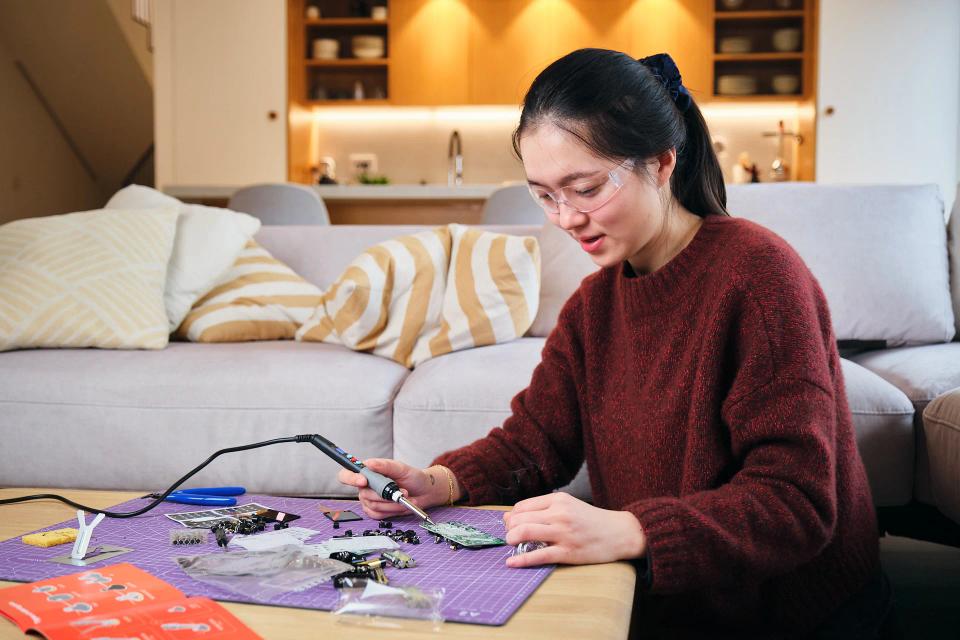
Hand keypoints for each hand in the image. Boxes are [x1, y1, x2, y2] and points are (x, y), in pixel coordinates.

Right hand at [337, 459, 446, 519]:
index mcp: (368, 472)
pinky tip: (402, 505)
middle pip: (364, 494)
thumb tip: (370, 463)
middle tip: (401, 491)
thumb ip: (385, 465)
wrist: (423, 491)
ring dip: (392, 503)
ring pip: (373, 505)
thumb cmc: (412, 477)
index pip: (347, 475)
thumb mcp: (401, 468)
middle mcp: (365, 486)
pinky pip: (378, 515)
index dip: (351, 479)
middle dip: (385, 494)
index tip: (363, 481)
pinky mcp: (375, 511)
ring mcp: (369, 500)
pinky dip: (392, 510)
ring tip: (405, 497)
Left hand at [502, 492, 645, 567]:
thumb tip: (510, 516)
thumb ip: (543, 509)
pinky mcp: (568, 552)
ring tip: (511, 544)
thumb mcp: (568, 506)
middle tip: (510, 537)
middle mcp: (559, 514)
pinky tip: (512, 563)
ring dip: (511, 540)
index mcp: (558, 500)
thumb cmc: (592, 520)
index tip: (511, 525)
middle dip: (509, 529)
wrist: (620, 532)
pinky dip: (521, 560)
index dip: (512, 517)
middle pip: (520, 519)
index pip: (522, 506)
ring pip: (525, 533)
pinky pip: (539, 556)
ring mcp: (564, 533)